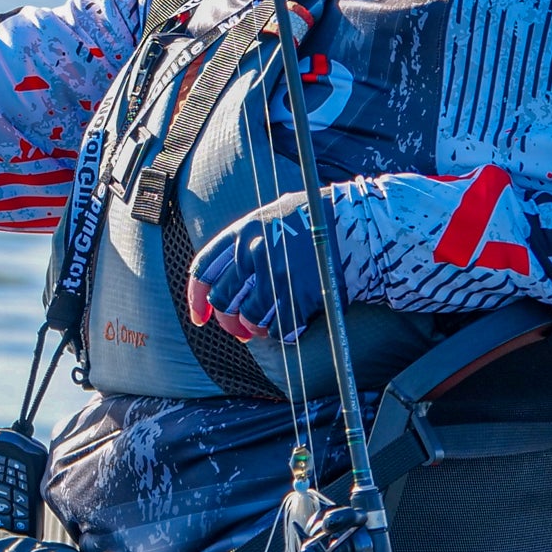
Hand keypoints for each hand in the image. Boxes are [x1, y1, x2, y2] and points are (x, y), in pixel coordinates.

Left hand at [186, 196, 325, 343]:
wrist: (353, 224)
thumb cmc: (310, 221)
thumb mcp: (267, 218)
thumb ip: (242, 243)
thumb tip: (221, 286)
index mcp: (242, 232)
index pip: (204, 272)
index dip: (198, 300)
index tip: (201, 317)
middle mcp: (253, 253)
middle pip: (224, 301)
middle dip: (229, 321)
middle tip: (239, 329)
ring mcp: (276, 276)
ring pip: (251, 319)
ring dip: (257, 328)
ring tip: (267, 326)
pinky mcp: (300, 296)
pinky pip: (281, 328)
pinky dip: (283, 333)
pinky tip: (290, 327)